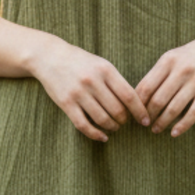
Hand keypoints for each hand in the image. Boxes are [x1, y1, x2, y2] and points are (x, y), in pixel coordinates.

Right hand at [31, 38, 149, 141]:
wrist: (50, 56)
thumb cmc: (80, 61)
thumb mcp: (101, 64)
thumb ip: (116, 81)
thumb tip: (135, 104)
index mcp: (106, 70)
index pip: (129, 95)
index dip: (140, 111)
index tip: (145, 120)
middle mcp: (93, 81)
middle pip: (117, 110)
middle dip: (125, 121)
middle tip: (125, 122)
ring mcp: (78, 93)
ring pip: (102, 119)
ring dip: (112, 127)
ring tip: (114, 127)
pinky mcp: (66, 104)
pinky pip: (84, 125)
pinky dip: (96, 135)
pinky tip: (103, 137)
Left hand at [136, 31, 194, 136]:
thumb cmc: (190, 56)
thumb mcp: (172, 58)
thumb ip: (157, 74)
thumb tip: (137, 97)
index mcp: (168, 60)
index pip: (146, 86)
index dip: (137, 103)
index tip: (134, 113)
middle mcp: (181, 70)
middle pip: (158, 99)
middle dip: (149, 115)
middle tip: (144, 124)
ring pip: (174, 108)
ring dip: (162, 122)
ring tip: (156, 129)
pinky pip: (193, 113)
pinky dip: (182, 125)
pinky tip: (174, 133)